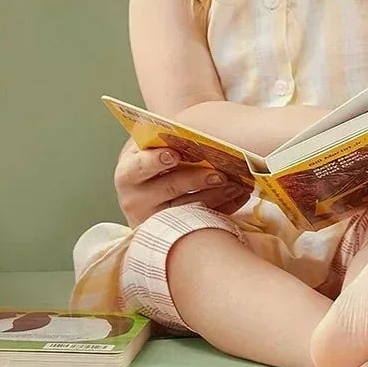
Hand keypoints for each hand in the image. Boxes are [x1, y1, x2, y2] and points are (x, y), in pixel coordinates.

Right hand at [112, 138, 248, 224]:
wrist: (153, 181)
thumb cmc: (154, 155)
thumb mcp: (149, 145)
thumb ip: (161, 138)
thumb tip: (188, 131)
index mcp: (128, 173)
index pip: (139, 168)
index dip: (156, 161)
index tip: (175, 154)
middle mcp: (136, 200)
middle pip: (169, 189)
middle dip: (196, 180)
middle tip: (219, 173)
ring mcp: (155, 221)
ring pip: (188, 210)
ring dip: (215, 195)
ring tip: (235, 184)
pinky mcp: (175, 235)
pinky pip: (203, 222)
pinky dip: (224, 208)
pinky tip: (239, 195)